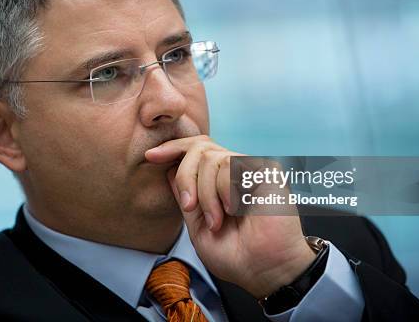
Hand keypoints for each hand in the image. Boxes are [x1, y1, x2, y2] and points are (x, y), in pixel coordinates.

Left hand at [145, 135, 316, 298]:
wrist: (264, 271)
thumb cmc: (236, 255)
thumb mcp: (197, 226)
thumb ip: (185, 197)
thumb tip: (168, 169)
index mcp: (219, 181)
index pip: (196, 149)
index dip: (173, 148)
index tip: (151, 157)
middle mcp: (235, 171)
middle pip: (199, 148)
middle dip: (186, 177)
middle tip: (190, 206)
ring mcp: (251, 169)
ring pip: (212, 159)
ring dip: (206, 194)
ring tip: (218, 220)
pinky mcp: (266, 171)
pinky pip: (231, 166)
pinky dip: (224, 191)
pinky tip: (235, 211)